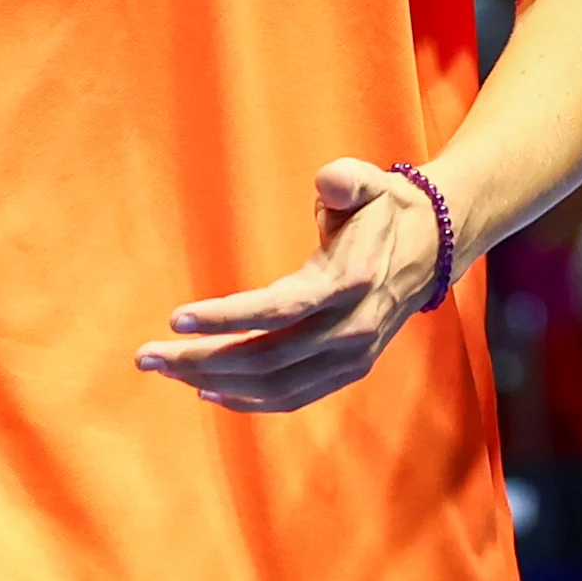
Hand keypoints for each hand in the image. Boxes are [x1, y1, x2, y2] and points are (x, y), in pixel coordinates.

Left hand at [136, 158, 439, 412]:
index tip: (176, 318)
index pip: (279, 308)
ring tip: (168, 371)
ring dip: (217, 384)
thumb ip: (346, 179)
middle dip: (202, 361)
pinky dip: (250, 402)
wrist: (433, 246)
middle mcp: (352, 328)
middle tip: (149, 355)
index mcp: (350, 282)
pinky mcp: (350, 370)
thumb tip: (328, 183)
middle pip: (267, 358)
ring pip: (276, 386)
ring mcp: (352, 356)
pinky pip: (295, 397)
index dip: (227, 317)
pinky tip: (210, 393)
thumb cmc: (384, 208)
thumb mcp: (368, 181)